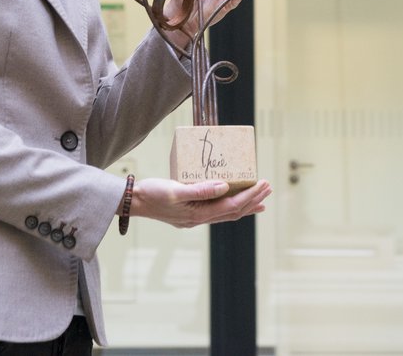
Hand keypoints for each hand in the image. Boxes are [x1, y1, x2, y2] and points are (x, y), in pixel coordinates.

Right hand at [127, 178, 271, 228]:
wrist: (133, 202)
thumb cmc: (152, 193)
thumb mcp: (176, 190)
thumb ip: (200, 189)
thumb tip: (225, 186)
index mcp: (198, 214)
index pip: (232, 206)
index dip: (250, 196)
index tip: (263, 184)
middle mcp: (199, 219)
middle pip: (233, 212)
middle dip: (252, 200)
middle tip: (268, 189)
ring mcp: (195, 218)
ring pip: (227, 214)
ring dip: (245, 205)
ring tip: (261, 200)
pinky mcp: (190, 213)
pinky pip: (217, 211)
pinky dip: (230, 206)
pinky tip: (232, 200)